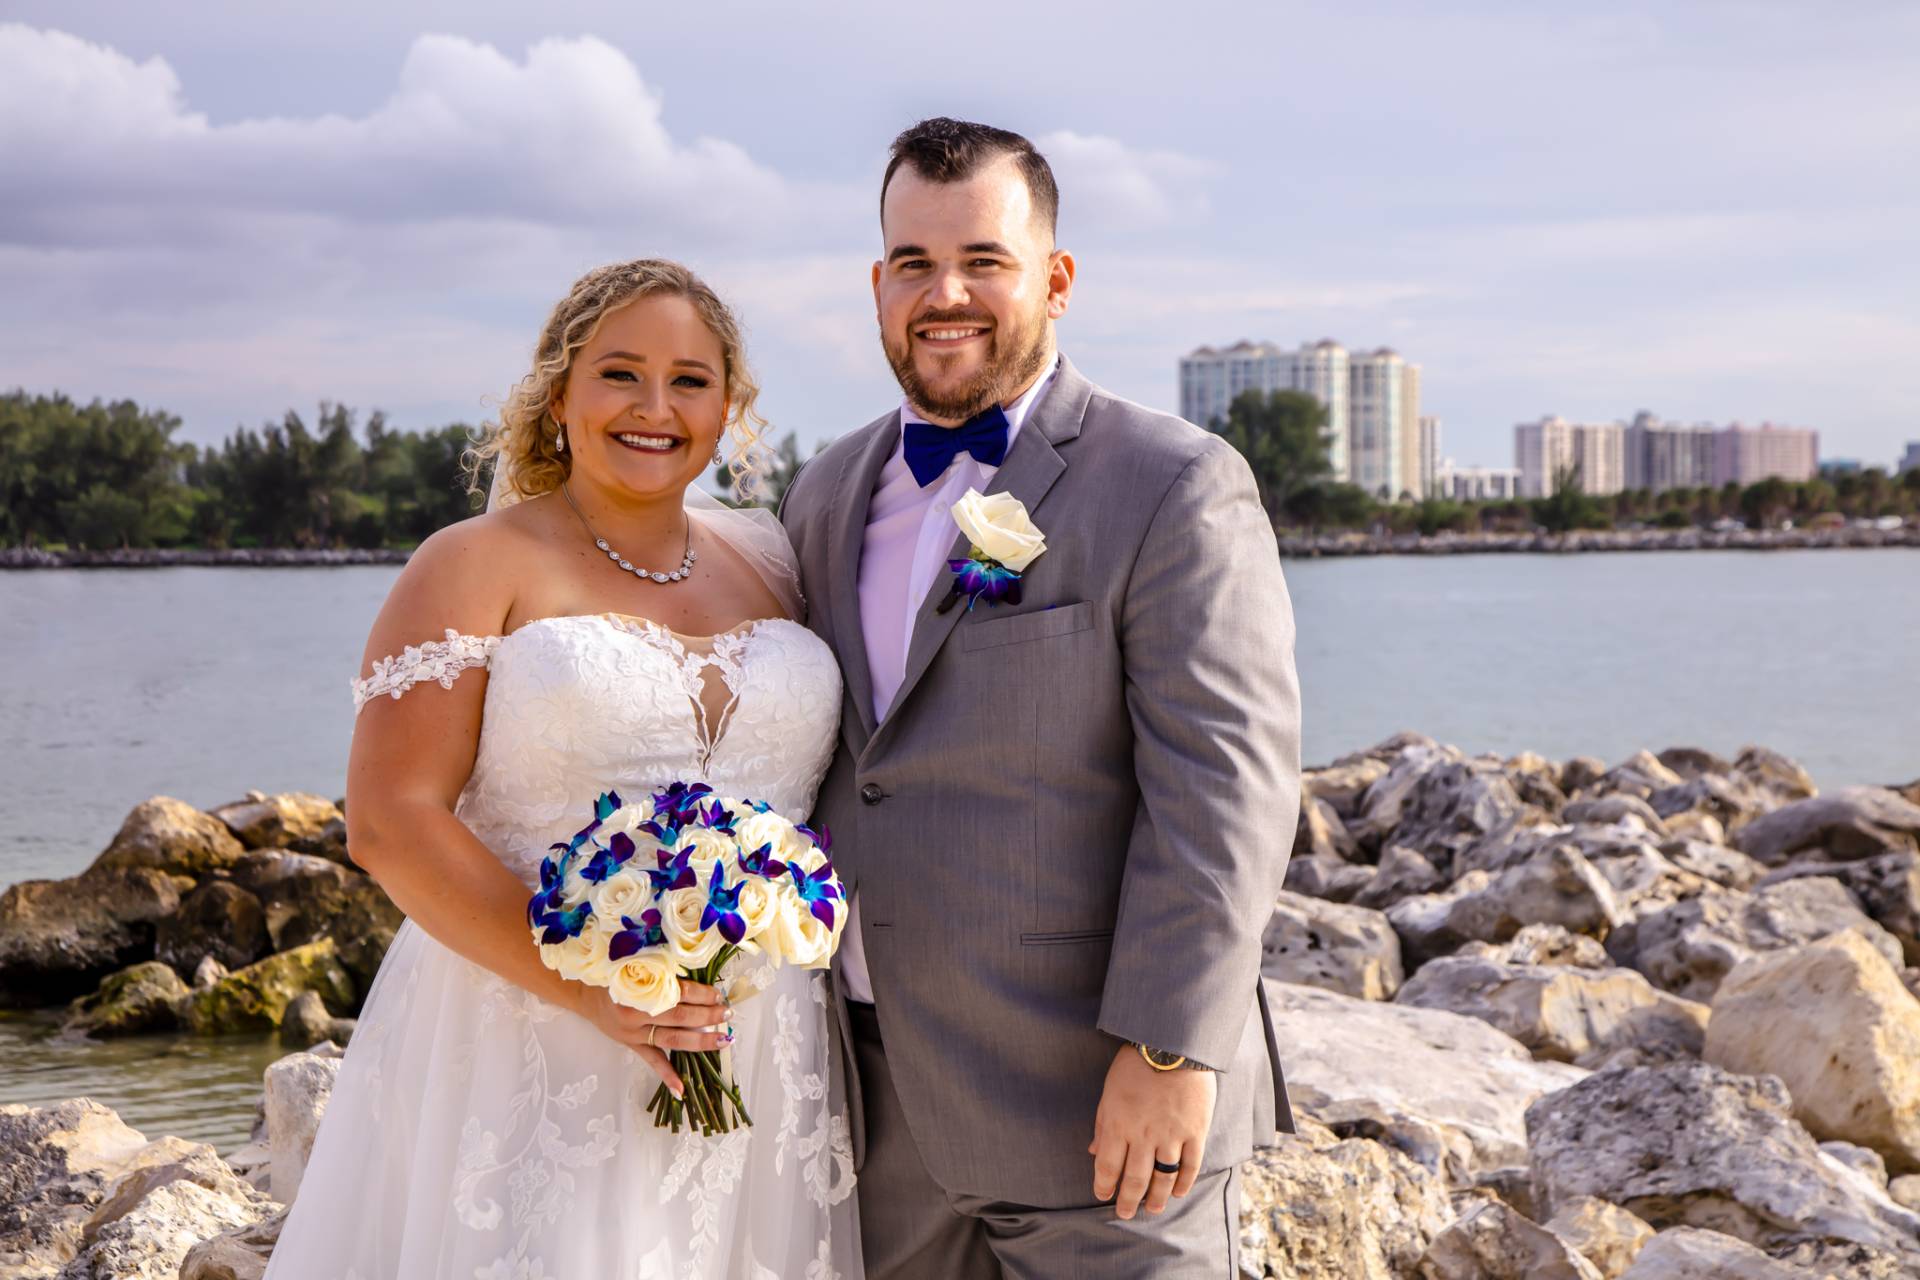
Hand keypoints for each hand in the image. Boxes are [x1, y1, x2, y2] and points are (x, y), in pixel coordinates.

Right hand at [572, 980, 730, 1097]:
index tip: (718, 995)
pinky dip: (667, 1076)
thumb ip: (664, 973)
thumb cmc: (615, 975)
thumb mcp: (637, 966)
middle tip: (726, 1013)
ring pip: (672, 1039)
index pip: (678, 992)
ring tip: (722, 1040)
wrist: (585, 994)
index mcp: (640, 988)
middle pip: (679, 1016)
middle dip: (707, 1016)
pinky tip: (682, 1090)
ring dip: (700, 1041)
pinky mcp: (631, 1045)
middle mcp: (636, 1013)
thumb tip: (700, 980)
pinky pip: (652, 1061)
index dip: (701, 994)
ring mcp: (634, 1033)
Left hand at [1088, 1046, 1215, 1219]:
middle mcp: (1143, 1135)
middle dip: (1128, 1200)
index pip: (1107, 1166)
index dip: (1104, 1186)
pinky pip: (1190, 1166)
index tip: (1102, 1196)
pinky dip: (1183, 1183)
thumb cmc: (1135, 1063)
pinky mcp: (1195, 1131)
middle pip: (1134, 1178)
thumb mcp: (1109, 1090)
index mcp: (1118, 1124)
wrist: (1173, 1043)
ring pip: (1162, 1178)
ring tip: (1151, 1209)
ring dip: (1155, 1198)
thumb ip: (1102, 1123)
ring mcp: (1171, 1135)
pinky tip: (1177, 1193)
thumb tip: (1093, 1151)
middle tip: (1125, 1214)